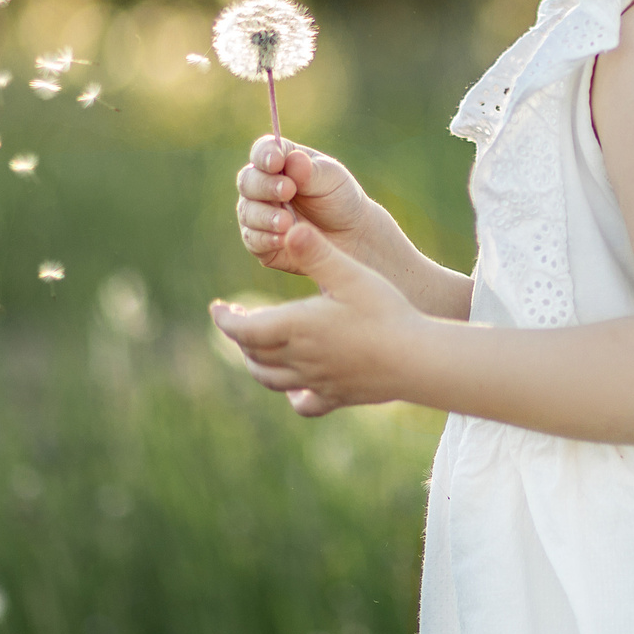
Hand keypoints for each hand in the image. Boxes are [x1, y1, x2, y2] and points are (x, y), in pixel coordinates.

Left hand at [210, 223, 424, 416]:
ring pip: (271, 379)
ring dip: (256, 362)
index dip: (224, 320)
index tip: (216, 308)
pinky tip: (295, 390)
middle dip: (238, 335)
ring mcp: (317, 381)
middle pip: (253, 353)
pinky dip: (292, 396)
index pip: (243, 329)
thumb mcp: (351, 274)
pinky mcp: (338, 396)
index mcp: (297, 327)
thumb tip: (289, 229)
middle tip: (236, 317)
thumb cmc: (386, 312)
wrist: (417, 359)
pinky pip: (305, 404)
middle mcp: (300, 359)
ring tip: (255, 347)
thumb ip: (318, 253)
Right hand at [233, 136, 383, 275]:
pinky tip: (283, 238)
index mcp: (280, 161)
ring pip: (246, 211)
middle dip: (265, 185)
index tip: (276, 162)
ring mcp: (259, 214)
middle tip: (288, 191)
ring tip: (287, 222)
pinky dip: (266, 238)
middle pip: (247, 180)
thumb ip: (311, 171)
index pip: (262, 151)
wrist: (351, 237)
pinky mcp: (260, 242)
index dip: (264, 155)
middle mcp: (263, 186)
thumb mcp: (332, 179)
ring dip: (265, 215)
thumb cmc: (340, 199)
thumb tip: (293, 159)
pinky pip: (252, 239)